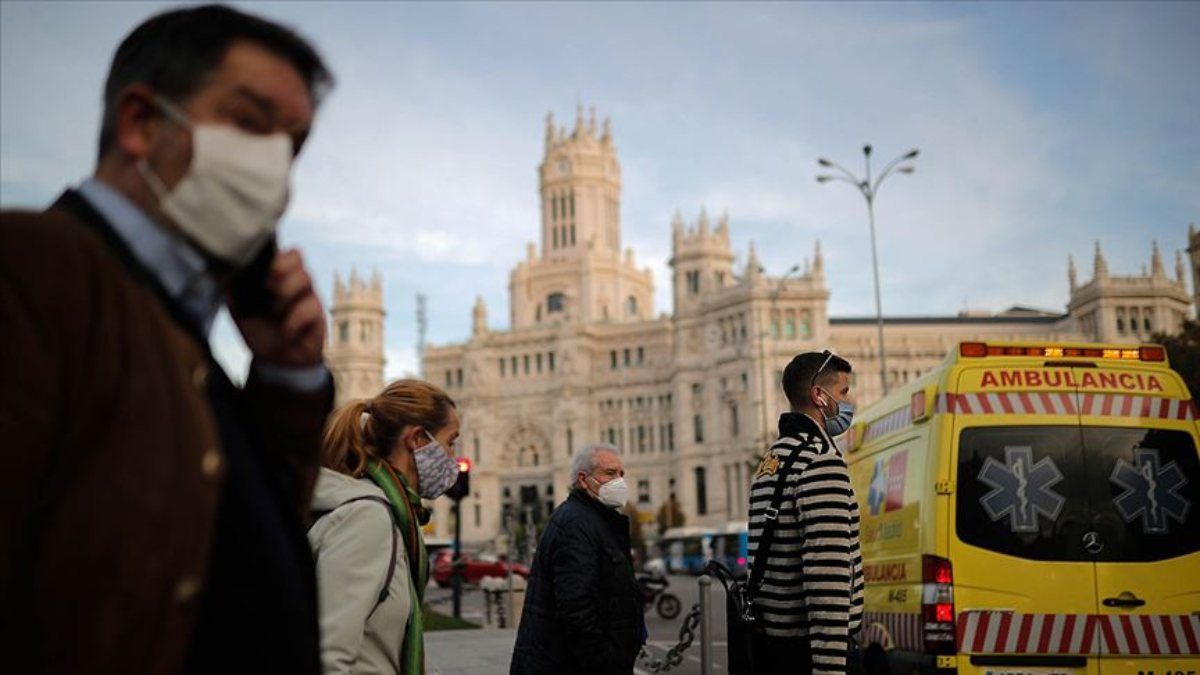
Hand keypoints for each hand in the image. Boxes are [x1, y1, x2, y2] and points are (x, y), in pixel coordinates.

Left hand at [232, 248, 325, 367]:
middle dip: (280, 273)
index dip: (279, 257)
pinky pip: (310, 307)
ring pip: (306, 278)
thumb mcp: (239, 308)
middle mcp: (296, 282)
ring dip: (285, 296)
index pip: (289, 253)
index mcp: (279, 276)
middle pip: (298, 257)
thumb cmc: (259, 330)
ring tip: (275, 313)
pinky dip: (293, 320)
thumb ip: (235, 289)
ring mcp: (309, 296)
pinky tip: (285, 331)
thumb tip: (230, 270)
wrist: (274, 359)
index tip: (265, 273)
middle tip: (269, 290)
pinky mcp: (318, 314)